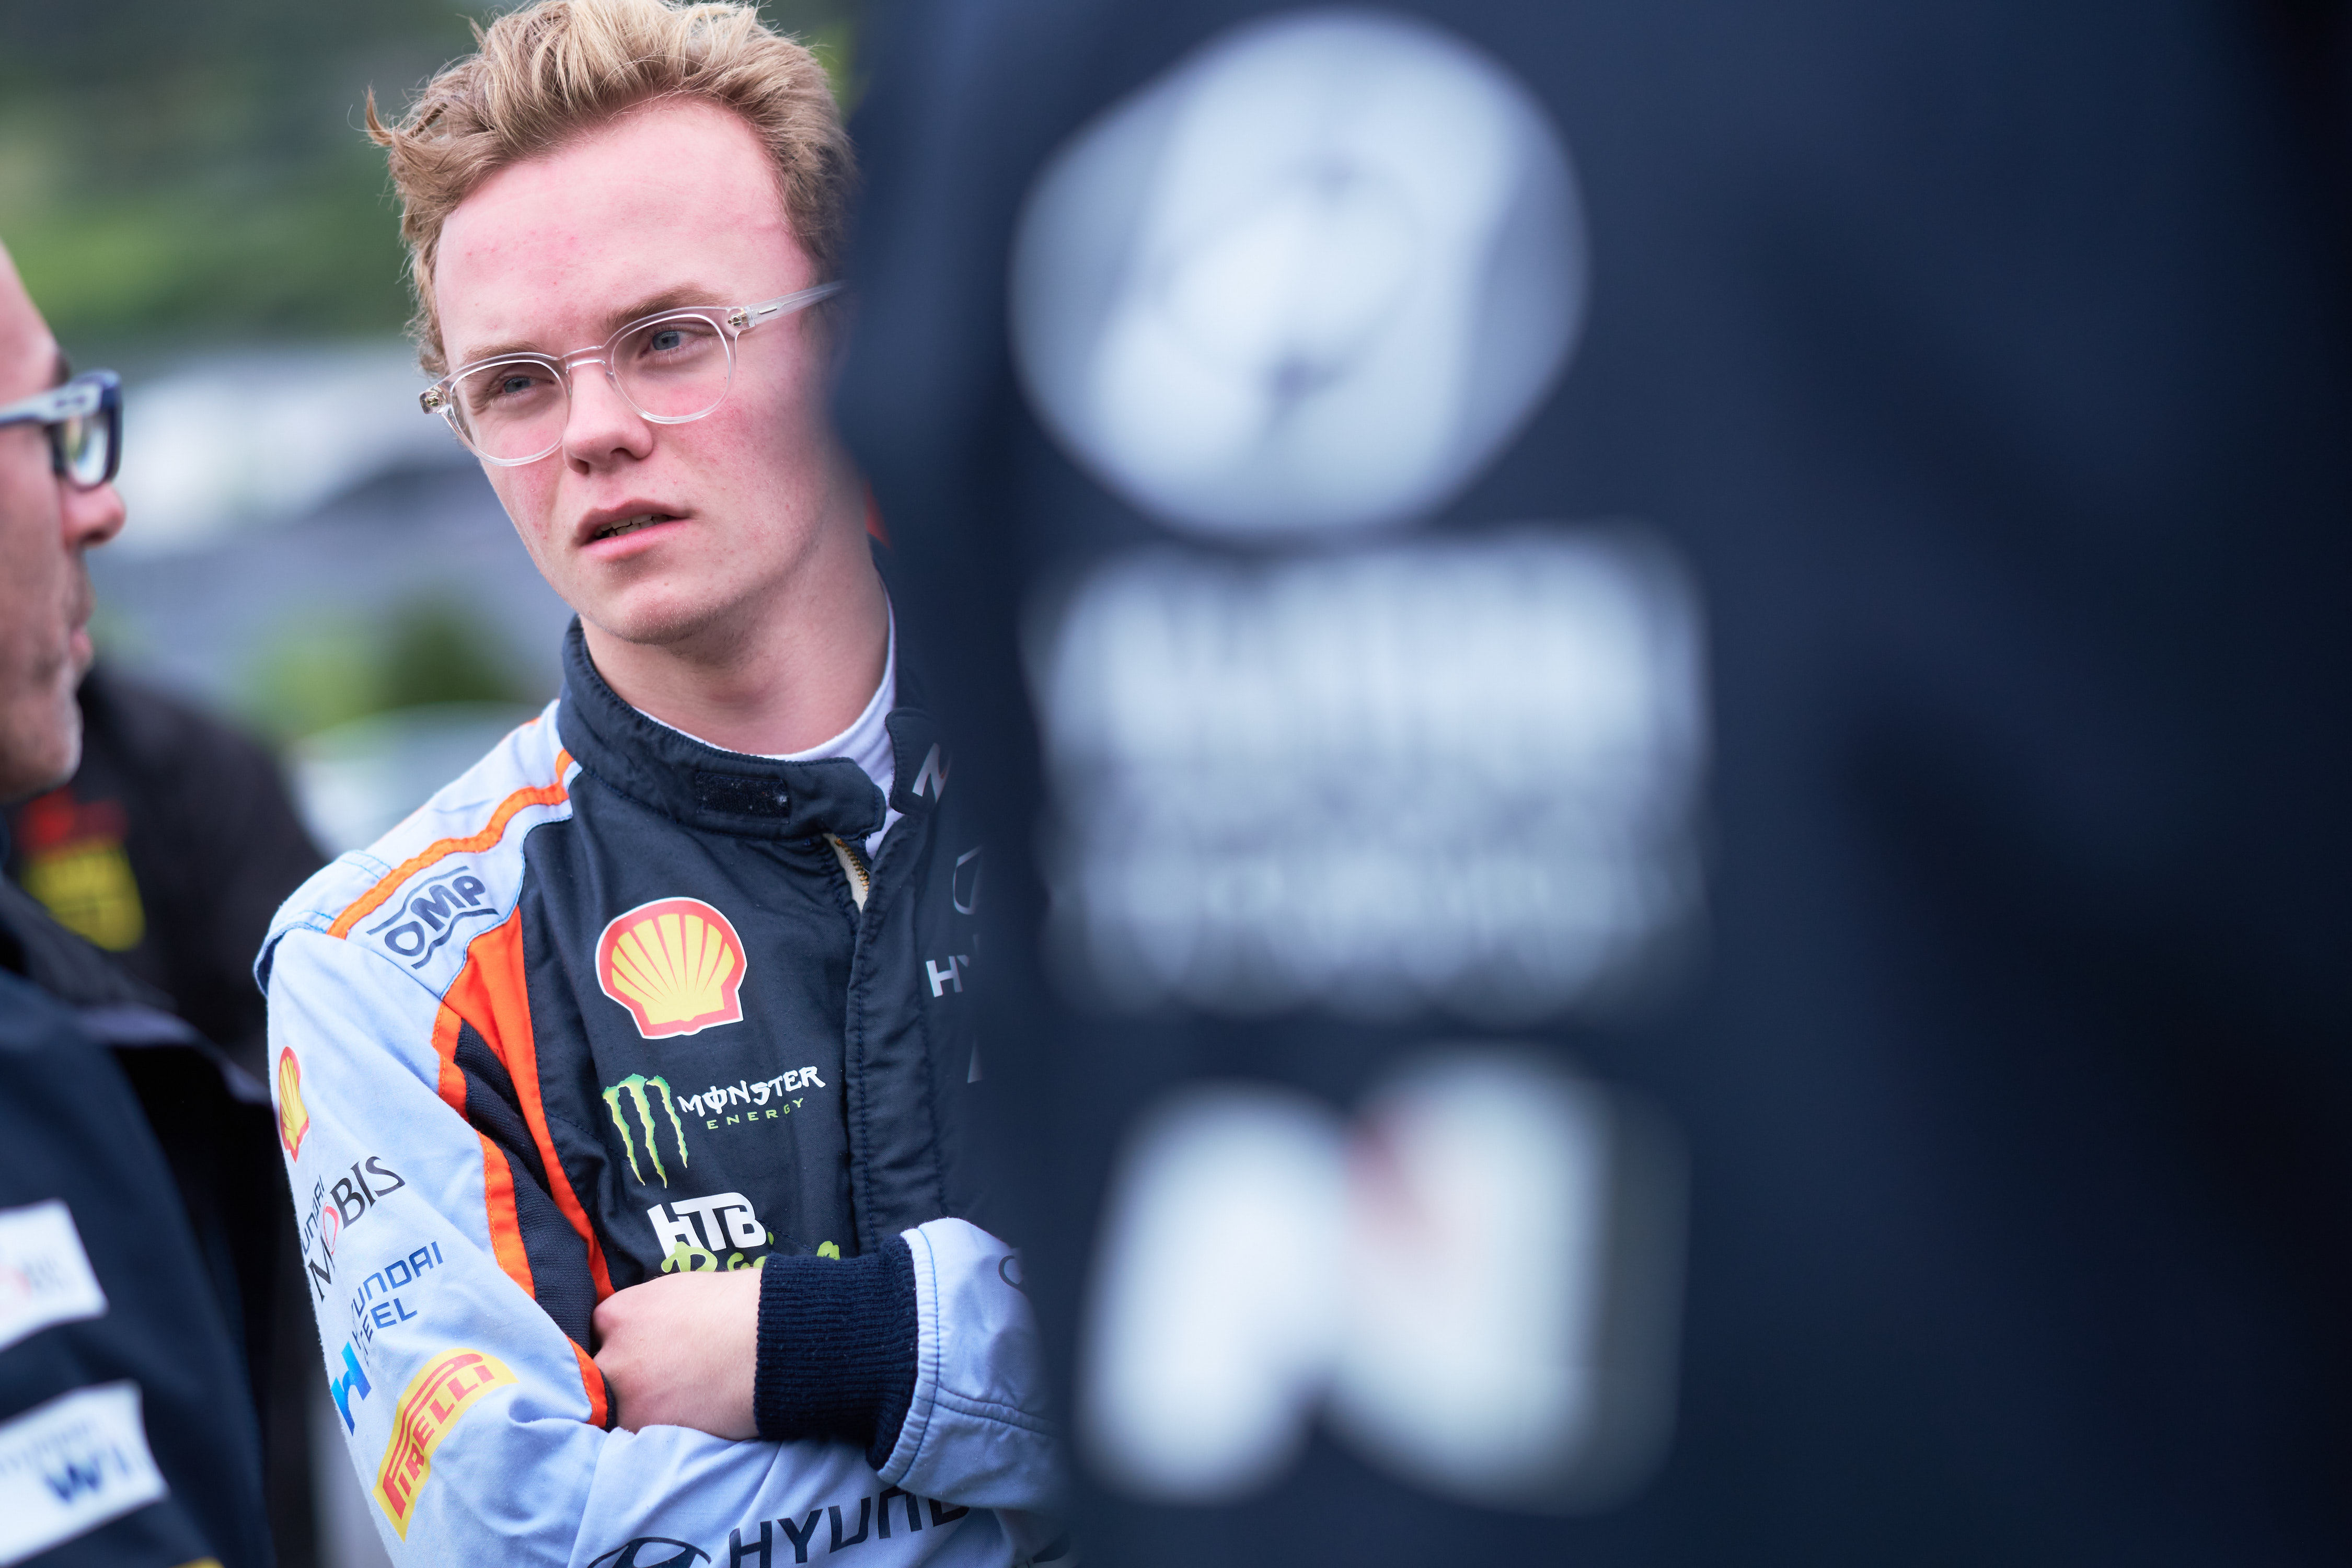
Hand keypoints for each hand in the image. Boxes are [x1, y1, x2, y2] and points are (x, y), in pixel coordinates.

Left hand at [592, 1266, 761, 1436]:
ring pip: (616, 1408)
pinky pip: (642, 1431)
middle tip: (653, 1377)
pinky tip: (686, 1414)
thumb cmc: (738, 1306)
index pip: (596, 1332)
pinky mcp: (650, 1429)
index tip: (637, 1347)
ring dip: (637, 1406)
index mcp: (620, 1314)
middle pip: (599, 1374)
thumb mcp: (679, 1290)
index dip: (619, 1341)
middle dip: (621, 1375)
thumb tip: (644, 1327)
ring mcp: (628, 1397)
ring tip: (675, 1399)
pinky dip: (659, 1426)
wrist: (774, 1341)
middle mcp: (614, 1357)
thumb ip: (647, 1310)